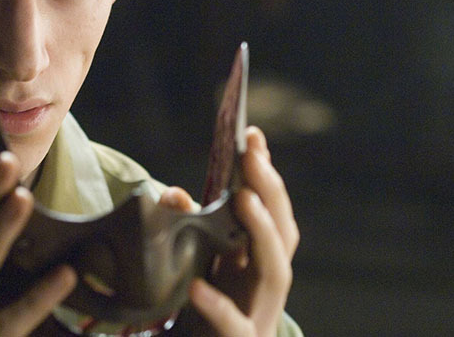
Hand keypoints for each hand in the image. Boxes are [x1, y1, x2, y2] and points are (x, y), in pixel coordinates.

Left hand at [160, 127, 298, 336]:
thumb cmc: (208, 308)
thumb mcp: (197, 263)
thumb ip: (189, 229)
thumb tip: (171, 194)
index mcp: (260, 258)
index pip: (272, 210)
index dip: (265, 174)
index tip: (251, 135)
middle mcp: (268, 281)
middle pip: (282, 233)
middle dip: (270, 192)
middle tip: (252, 157)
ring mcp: (259, 312)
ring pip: (275, 271)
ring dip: (262, 232)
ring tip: (243, 199)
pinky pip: (234, 324)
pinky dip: (217, 305)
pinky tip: (197, 287)